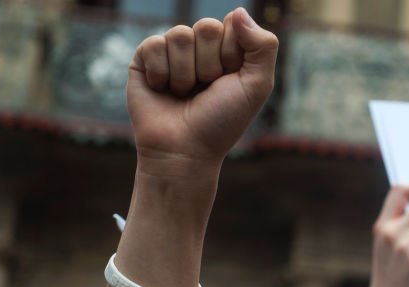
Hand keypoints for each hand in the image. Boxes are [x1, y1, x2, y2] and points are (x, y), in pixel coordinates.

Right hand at [127, 8, 278, 172]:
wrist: (185, 151)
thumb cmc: (222, 122)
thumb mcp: (257, 86)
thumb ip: (263, 46)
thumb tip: (238, 11)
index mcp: (228, 51)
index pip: (232, 24)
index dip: (232, 54)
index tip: (229, 81)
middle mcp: (200, 48)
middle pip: (207, 27)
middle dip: (210, 65)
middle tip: (206, 89)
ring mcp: (172, 52)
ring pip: (180, 35)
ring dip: (186, 73)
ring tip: (184, 94)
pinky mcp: (144, 59)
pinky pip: (154, 44)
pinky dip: (162, 73)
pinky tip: (163, 91)